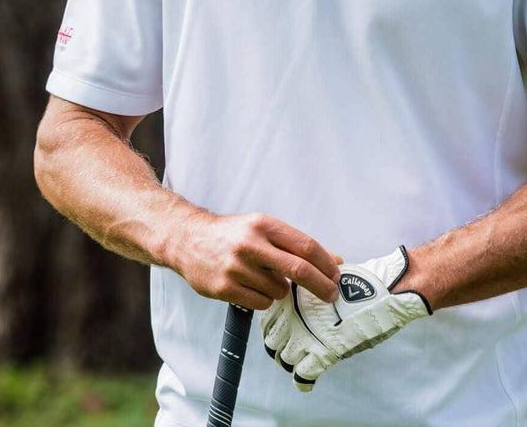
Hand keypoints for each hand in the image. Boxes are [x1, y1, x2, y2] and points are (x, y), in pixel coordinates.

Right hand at [166, 210, 341, 309]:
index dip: (326, 263)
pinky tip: (251, 286)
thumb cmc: (234, 234)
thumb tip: (335, 260)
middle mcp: (251, 244)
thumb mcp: (264, 229)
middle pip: (298, 270)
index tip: (337, 275)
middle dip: (320, 285)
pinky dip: (264, 299)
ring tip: (264, 277)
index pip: (305, 245)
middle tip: (332, 295)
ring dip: (281, 290)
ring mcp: (237, 267)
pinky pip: (261, 302)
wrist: (189, 239)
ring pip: (279, 290)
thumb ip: (296, 244)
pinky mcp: (224, 287)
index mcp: (264, 225)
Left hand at [261, 245, 431, 390]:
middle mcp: (298, 314)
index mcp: (298, 295)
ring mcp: (309, 334)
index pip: (270, 317)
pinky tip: (308, 376)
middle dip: (280, 343)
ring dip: (291, 359)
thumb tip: (300, 299)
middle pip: (273, 339)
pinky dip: (304, 379)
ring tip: (302, 357)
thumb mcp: (328, 278)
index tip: (282, 326)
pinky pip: (303, 375)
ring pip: (285, 357)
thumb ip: (311, 291)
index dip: (274, 324)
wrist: (387, 291)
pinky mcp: (324, 353)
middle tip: (292, 343)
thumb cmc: (362, 283)